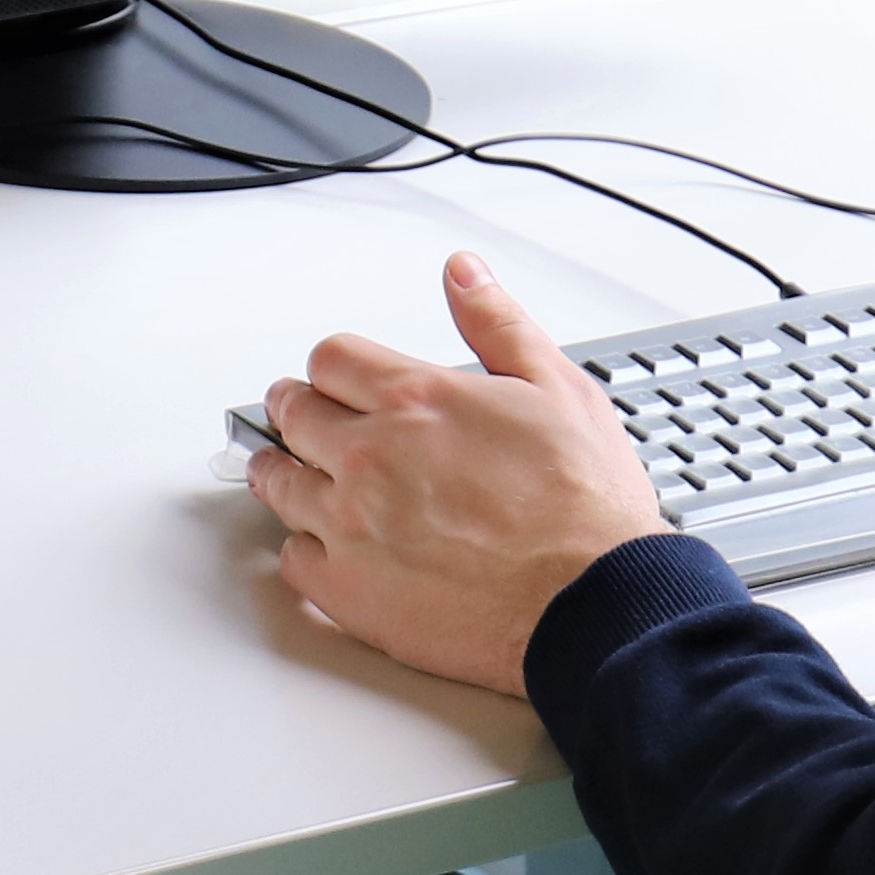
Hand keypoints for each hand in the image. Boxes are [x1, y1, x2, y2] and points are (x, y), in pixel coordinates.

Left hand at [243, 253, 673, 695]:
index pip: (330, 359)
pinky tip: (322, 546)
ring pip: (281, 485)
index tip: (335, 379)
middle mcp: (370, 458)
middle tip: (300, 418)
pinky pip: (292, 560)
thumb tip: (463, 274)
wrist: (593, 600)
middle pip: (294, 415)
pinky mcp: (349, 591)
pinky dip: (304, 549)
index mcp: (414, 400)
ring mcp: (351, 526)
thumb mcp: (557, 385)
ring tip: (294, 476)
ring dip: (285, 474)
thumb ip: (496, 323)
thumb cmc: (584, 504)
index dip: (334, 367)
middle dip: (297, 411)